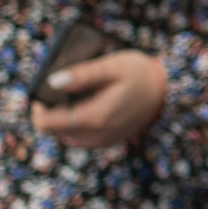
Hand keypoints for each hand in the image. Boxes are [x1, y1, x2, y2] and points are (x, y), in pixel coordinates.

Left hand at [29, 50, 167, 148]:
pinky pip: (78, 137)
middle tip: (62, 88)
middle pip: (52, 130)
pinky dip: (74, 123)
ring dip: (62, 117)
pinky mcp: (106, 142)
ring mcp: (101, 141)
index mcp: (94, 117)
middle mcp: (96, 135)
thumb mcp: (112, 66)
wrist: (169, 92)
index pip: (45, 123)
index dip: (38, 106)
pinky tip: (85, 106)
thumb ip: (82, 74)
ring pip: (64, 135)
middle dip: (50, 110)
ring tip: (75, 95)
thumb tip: (52, 81)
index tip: (44, 89)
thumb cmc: (139, 74)